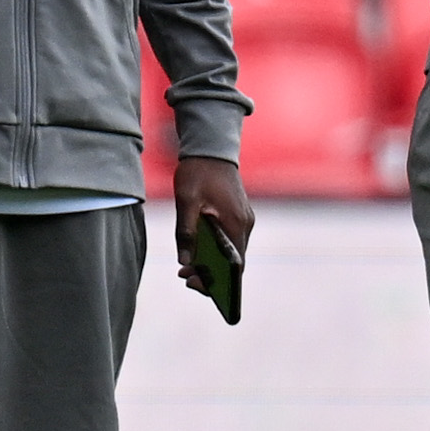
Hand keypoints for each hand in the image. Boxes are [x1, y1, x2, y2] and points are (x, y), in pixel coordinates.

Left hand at [173, 156, 253, 298]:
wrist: (211, 147)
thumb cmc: (198, 171)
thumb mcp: (186, 201)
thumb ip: (186, 232)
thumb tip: (185, 262)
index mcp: (236, 223)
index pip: (235, 265)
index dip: (219, 281)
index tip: (196, 284)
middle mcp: (245, 224)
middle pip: (234, 262)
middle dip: (211, 274)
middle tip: (185, 277)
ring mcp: (243, 219)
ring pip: (231, 252)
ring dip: (212, 262)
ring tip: (186, 268)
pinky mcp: (237, 215)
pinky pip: (229, 240)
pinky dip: (215, 250)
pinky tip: (196, 251)